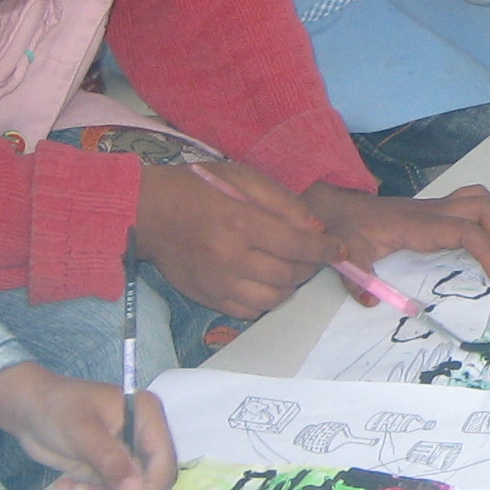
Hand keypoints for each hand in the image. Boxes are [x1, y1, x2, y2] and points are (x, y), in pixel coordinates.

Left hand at [0, 359, 176, 489]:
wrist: (28, 410)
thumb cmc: (57, 408)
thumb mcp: (82, 432)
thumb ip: (110, 460)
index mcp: (146, 416)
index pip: (163, 458)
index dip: (152, 486)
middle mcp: (142, 435)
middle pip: (150, 478)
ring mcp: (126, 453)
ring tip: (71, 489)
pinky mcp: (109, 468)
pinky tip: (66, 486)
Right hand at [132, 157, 327, 317]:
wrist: (149, 213)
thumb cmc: (200, 189)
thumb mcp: (243, 178)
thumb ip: (284, 202)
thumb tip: (316, 228)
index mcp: (240, 223)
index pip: (298, 245)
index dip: (326, 249)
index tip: (339, 249)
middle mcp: (230, 258)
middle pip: (290, 275)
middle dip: (311, 267)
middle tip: (313, 255)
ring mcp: (217, 283)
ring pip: (273, 299)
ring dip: (291, 286)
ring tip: (290, 268)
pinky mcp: (207, 298)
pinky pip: (250, 311)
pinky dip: (266, 300)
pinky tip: (265, 282)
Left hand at [302, 180, 489, 277]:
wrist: (339, 207)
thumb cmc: (347, 229)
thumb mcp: (346, 253)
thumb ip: (357, 277)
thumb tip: (370, 301)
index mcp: (418, 224)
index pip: (464, 230)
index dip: (486, 250)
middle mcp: (433, 211)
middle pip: (483, 207)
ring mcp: (436, 207)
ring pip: (482, 199)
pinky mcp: (436, 209)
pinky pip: (472, 202)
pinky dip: (488, 218)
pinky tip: (483, 241)